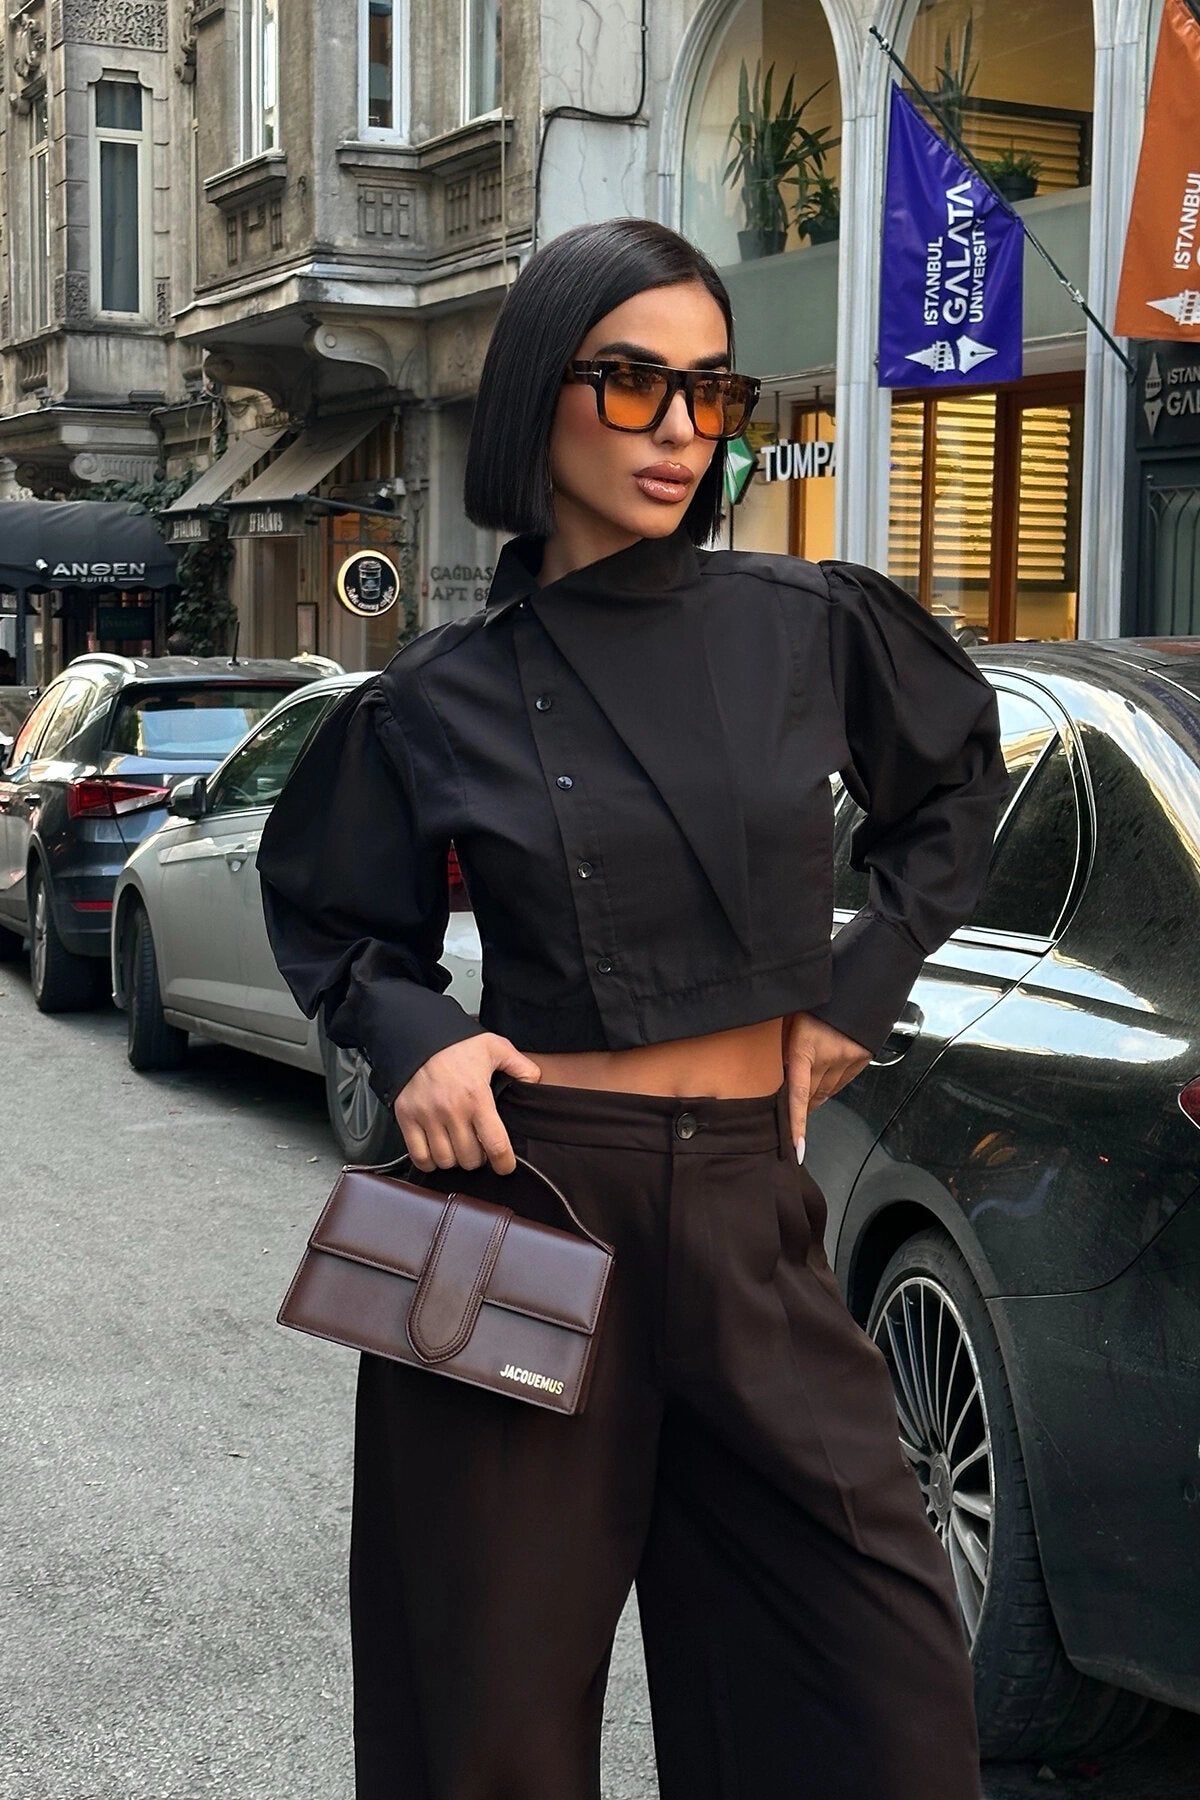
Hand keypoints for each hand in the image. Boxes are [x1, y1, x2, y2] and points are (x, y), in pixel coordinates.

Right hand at [392, 1033, 540, 1175]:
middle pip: (470, 1159)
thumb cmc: (456, 1043)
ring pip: (445, 1161)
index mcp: (477, 1096)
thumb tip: (534, 1083)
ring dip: (455, 1160)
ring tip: (458, 1147)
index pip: (495, 1145)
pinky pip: (420, 1157)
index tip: (505, 1167)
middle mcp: (451, 1110)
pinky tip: (437, 1151)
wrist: (417, 1034)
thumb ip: (520, 1066)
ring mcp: (427, 1116)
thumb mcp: (495, 1047)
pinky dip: (430, 1161)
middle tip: (478, 1148)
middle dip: (478, 1158)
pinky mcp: (406, 1118)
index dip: (504, 1163)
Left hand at [784, 1012, 870, 1164]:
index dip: (798, 1125)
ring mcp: (849, 1058)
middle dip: (801, 1107)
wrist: (857, 979)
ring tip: (805, 1095)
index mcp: (805, 1048)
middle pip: (813, 1097)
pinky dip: (831, 1085)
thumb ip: (782, 1045)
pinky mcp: (862, 1056)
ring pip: (829, 1091)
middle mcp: (829, 1056)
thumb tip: (772, 1069)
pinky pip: (844, 1081)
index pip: (799, 1095)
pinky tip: (824, 1079)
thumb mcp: (789, 1018)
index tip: (797, 1149)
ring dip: (816, 1097)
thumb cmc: (815, 997)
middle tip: (789, 1113)